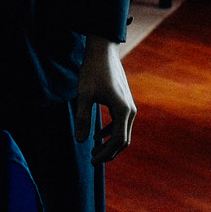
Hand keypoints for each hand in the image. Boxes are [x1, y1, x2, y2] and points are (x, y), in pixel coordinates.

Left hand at [74, 37, 135, 163]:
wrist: (103, 50)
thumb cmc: (93, 71)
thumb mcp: (84, 95)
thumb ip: (82, 118)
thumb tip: (80, 141)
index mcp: (123, 110)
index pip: (118, 141)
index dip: (106, 154)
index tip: (92, 160)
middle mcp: (130, 110)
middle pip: (123, 140)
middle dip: (109, 152)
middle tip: (92, 159)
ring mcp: (129, 105)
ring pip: (123, 132)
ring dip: (110, 143)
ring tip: (94, 150)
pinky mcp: (125, 101)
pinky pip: (121, 123)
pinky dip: (111, 132)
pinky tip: (97, 134)